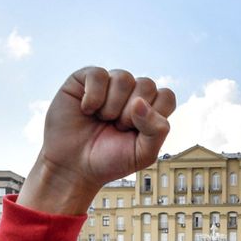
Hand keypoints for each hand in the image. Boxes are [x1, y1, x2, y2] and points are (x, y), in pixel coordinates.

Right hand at [20, 68, 176, 213]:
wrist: (74, 166)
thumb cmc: (110, 160)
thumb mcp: (143, 154)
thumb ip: (156, 131)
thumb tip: (140, 102)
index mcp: (149, 110)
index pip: (167, 97)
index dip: (154, 115)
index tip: (137, 133)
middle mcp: (130, 93)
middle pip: (147, 84)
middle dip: (132, 114)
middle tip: (118, 128)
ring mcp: (108, 84)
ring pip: (124, 78)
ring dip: (113, 106)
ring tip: (103, 119)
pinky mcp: (84, 79)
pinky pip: (98, 74)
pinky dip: (94, 96)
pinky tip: (86, 110)